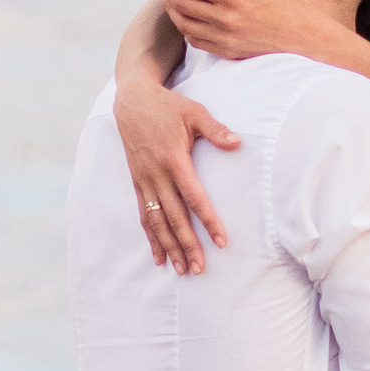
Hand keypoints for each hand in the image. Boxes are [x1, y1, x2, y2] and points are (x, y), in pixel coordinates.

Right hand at [117, 72, 240, 274]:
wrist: (131, 100)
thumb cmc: (167, 106)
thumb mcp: (194, 112)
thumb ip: (216, 130)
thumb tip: (238, 143)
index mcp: (173, 160)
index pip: (194, 197)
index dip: (208, 220)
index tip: (221, 241)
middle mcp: (156, 175)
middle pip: (174, 217)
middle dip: (187, 245)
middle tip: (200, 268)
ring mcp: (144, 181)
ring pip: (157, 221)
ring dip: (169, 247)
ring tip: (181, 270)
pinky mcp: (136, 183)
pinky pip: (143, 215)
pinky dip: (151, 237)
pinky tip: (158, 256)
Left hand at [158, 0, 357, 67]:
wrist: (303, 35)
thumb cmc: (284, 0)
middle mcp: (225, 20)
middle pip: (181, 3)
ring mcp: (224, 39)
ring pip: (183, 24)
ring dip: (171, 9)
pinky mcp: (226, 52)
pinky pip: (194, 40)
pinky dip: (184, 28)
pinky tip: (186, 17)